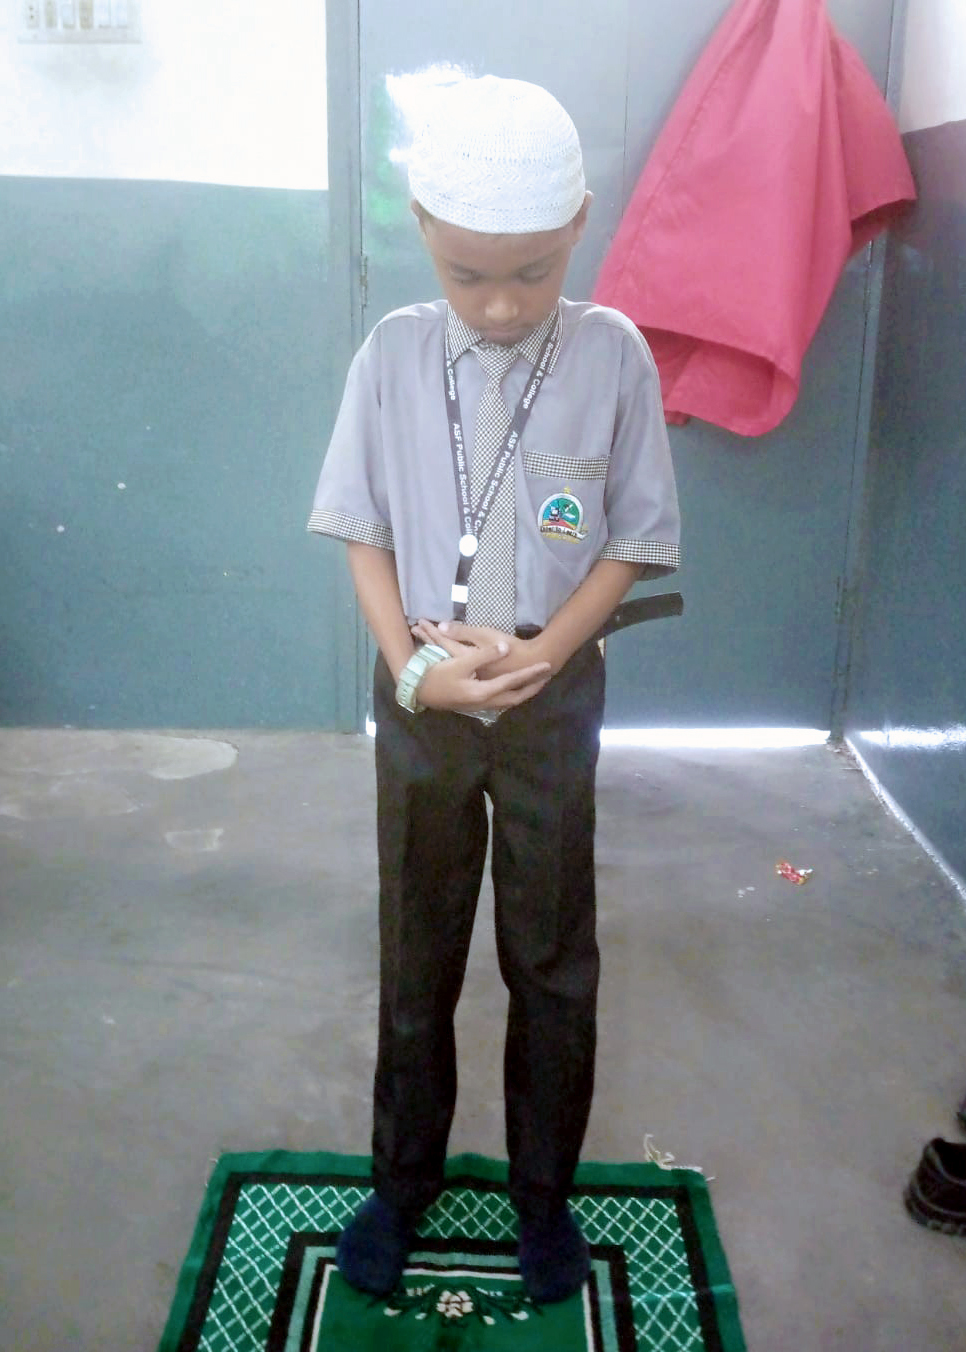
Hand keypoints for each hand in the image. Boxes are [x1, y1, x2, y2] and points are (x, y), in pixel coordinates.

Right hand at [412, 630, 550, 713]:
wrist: (420, 691)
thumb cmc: (439, 675)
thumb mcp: (461, 662)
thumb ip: (485, 655)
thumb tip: (505, 648)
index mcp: (484, 691)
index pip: (515, 682)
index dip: (532, 674)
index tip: (548, 667)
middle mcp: (485, 702)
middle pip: (516, 697)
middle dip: (531, 688)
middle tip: (545, 678)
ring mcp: (479, 706)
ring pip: (508, 701)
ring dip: (522, 692)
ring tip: (533, 683)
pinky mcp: (473, 705)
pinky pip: (499, 701)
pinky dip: (509, 695)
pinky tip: (510, 689)